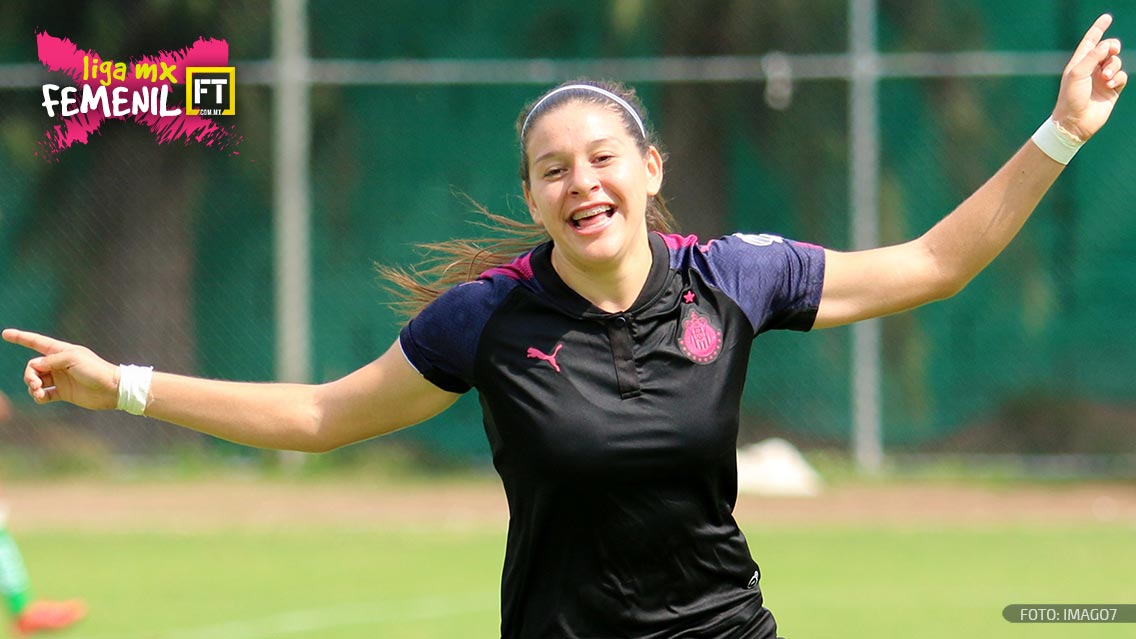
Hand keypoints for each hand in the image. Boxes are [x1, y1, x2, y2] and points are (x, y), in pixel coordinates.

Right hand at [2, 328, 118, 409]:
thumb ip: (51, 361)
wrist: (112, 389)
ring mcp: (60, 378)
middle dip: (29, 375)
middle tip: (35, 383)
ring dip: (32, 387)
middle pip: (32, 366)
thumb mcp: (72, 359)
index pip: (36, 342)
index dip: (20, 338)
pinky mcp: (63, 393)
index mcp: (61, 351)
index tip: (5, 334)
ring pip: (35, 381)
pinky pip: (43, 394)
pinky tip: (41, 398)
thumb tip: (34, 366)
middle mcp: (58, 364)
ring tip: (38, 392)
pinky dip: (39, 397)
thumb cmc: (95, 370)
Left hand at [1053, 14, 1127, 141]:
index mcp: (1079, 63)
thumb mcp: (1077, 73)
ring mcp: (1102, 79)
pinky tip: (1109, 85)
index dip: (1098, 29)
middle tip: (1112, 50)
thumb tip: (1108, 45)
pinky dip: (1117, 78)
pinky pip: (1121, 76)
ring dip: (1113, 66)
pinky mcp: (1112, 90)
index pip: (1090, 42)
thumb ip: (1092, 56)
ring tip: (1104, 78)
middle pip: (1108, 49)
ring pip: (1116, 62)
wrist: (1075, 123)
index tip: (1107, 17)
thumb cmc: (1070, 97)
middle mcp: (1091, 69)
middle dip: (1112, 47)